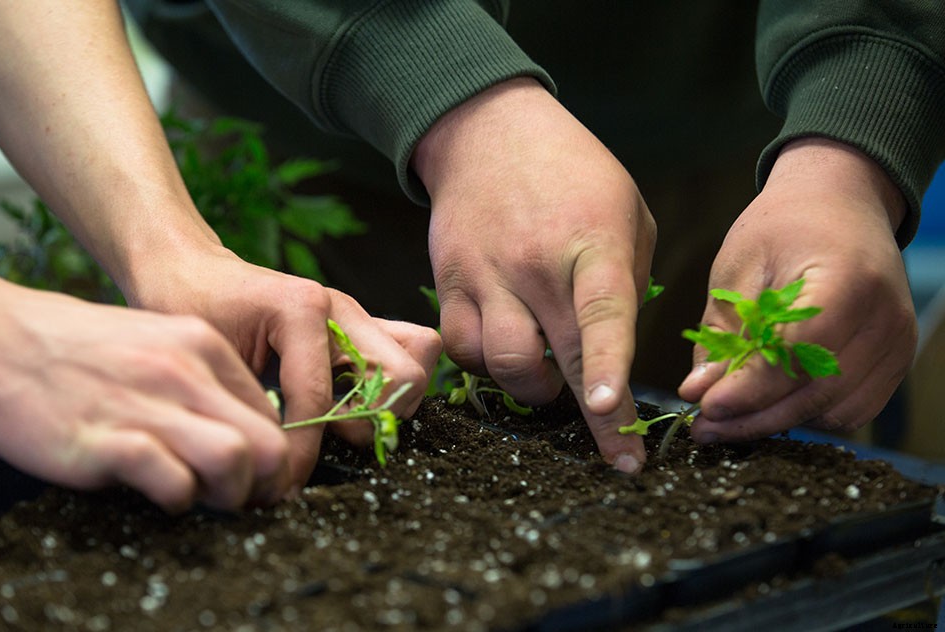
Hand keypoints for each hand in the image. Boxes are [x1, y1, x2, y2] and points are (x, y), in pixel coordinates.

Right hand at [0, 260, 292, 512]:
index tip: (262, 476)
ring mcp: (147, 404)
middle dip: (270, 482)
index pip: (272, 411)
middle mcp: (183, 371)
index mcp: (201, 345)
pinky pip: (173, 481)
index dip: (275, 454)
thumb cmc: (76, 349)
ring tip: (207, 497)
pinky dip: (179, 499)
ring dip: (232, 493)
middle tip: (248, 498)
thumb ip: (200, 379)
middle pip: (269, 440)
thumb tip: (240, 428)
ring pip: (235, 458)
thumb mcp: (154, 341)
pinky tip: (161, 493)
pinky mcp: (107, 439)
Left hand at [124, 244, 441, 487]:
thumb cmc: (190, 309)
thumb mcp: (209, 359)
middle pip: (402, 376)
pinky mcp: (362, 325)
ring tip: (342, 421)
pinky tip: (349, 403)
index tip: (279, 481)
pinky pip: (410, 349)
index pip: (323, 401)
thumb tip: (276, 467)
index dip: (302, 453)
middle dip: (370, 422)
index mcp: (303, 310)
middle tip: (327, 438)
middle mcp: (341, 308)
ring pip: (419, 357)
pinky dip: (392, 385)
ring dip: (389, 402)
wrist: (191, 268)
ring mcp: (357, 314)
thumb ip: (251, 405)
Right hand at [412, 78, 656, 471]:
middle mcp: (535, 264)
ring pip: (499, 363)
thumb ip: (627, 279)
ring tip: (547, 372)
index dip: (607, 370)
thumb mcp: (627, 210)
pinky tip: (506, 347)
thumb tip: (616, 349)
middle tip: (616, 453)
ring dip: (531, 387)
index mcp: (592, 243)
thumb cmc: (573, 173)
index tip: (612, 414)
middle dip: (591, 419)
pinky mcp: (449, 282)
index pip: (602, 316)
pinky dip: (486, 365)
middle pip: (554, 357)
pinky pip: (461, 348)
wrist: (488, 130)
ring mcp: (486, 274)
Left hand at [678, 138, 915, 440]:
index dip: (751, 388)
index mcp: (847, 280)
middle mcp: (885, 317)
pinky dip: (807, 414)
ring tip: (726, 420)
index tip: (705, 407)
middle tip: (704, 429)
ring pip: (835, 409)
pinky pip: (851, 408)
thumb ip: (722, 333)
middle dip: (755, 417)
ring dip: (778, 421)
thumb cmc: (783, 227)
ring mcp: (898, 342)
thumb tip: (697, 392)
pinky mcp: (896, 360)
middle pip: (818, 392)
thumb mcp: (738, 267)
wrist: (839, 203)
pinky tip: (766, 406)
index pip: (800, 353)